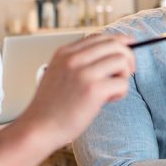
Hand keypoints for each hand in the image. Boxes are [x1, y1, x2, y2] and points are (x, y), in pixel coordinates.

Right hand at [20, 35, 135, 147]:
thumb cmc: (51, 107)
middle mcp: (74, 58)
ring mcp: (84, 73)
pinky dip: (121, 92)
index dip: (119, 42)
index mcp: (64, 52)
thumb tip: (110, 55)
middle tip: (127, 72)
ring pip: (122, 60)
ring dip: (124, 76)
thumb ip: (78, 63)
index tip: (128, 49)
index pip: (100, 37)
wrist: (37, 128)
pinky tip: (108, 100)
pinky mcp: (94, 90)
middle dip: (127, 57)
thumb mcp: (58, 74)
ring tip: (112, 90)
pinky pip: (123, 83)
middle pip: (115, 45)